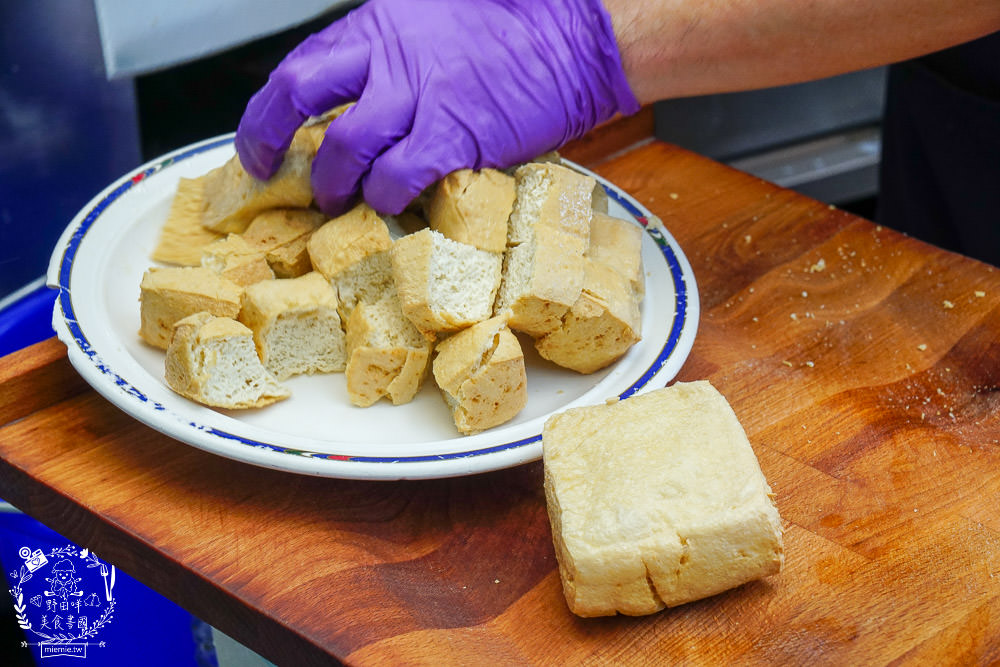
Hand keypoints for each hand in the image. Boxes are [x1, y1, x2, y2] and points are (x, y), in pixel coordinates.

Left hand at [235, 0, 637, 215]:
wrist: (570, 39)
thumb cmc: (507, 33)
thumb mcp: (429, 24)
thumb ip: (384, 59)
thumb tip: (352, 102)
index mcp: (377, 28)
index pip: (298, 67)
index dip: (265, 112)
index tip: (258, 143)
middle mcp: (388, 58)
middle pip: (298, 94)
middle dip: (269, 138)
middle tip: (271, 172)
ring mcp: (418, 97)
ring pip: (344, 147)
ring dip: (333, 184)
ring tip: (339, 201)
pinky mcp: (452, 136)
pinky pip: (396, 178)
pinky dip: (384, 197)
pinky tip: (390, 204)